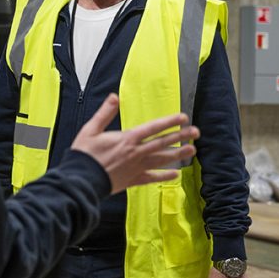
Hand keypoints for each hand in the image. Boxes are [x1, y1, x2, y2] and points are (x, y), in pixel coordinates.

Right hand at [69, 93, 198, 193]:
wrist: (82, 179)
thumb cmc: (84, 154)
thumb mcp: (91, 129)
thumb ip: (105, 113)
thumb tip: (114, 97)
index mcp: (127, 139)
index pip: (153, 128)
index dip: (169, 122)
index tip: (183, 118)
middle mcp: (136, 153)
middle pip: (163, 143)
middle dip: (181, 137)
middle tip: (196, 133)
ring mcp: (137, 167)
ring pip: (162, 160)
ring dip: (178, 155)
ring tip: (192, 150)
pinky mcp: (134, 180)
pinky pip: (153, 178)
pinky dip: (164, 176)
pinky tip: (175, 174)